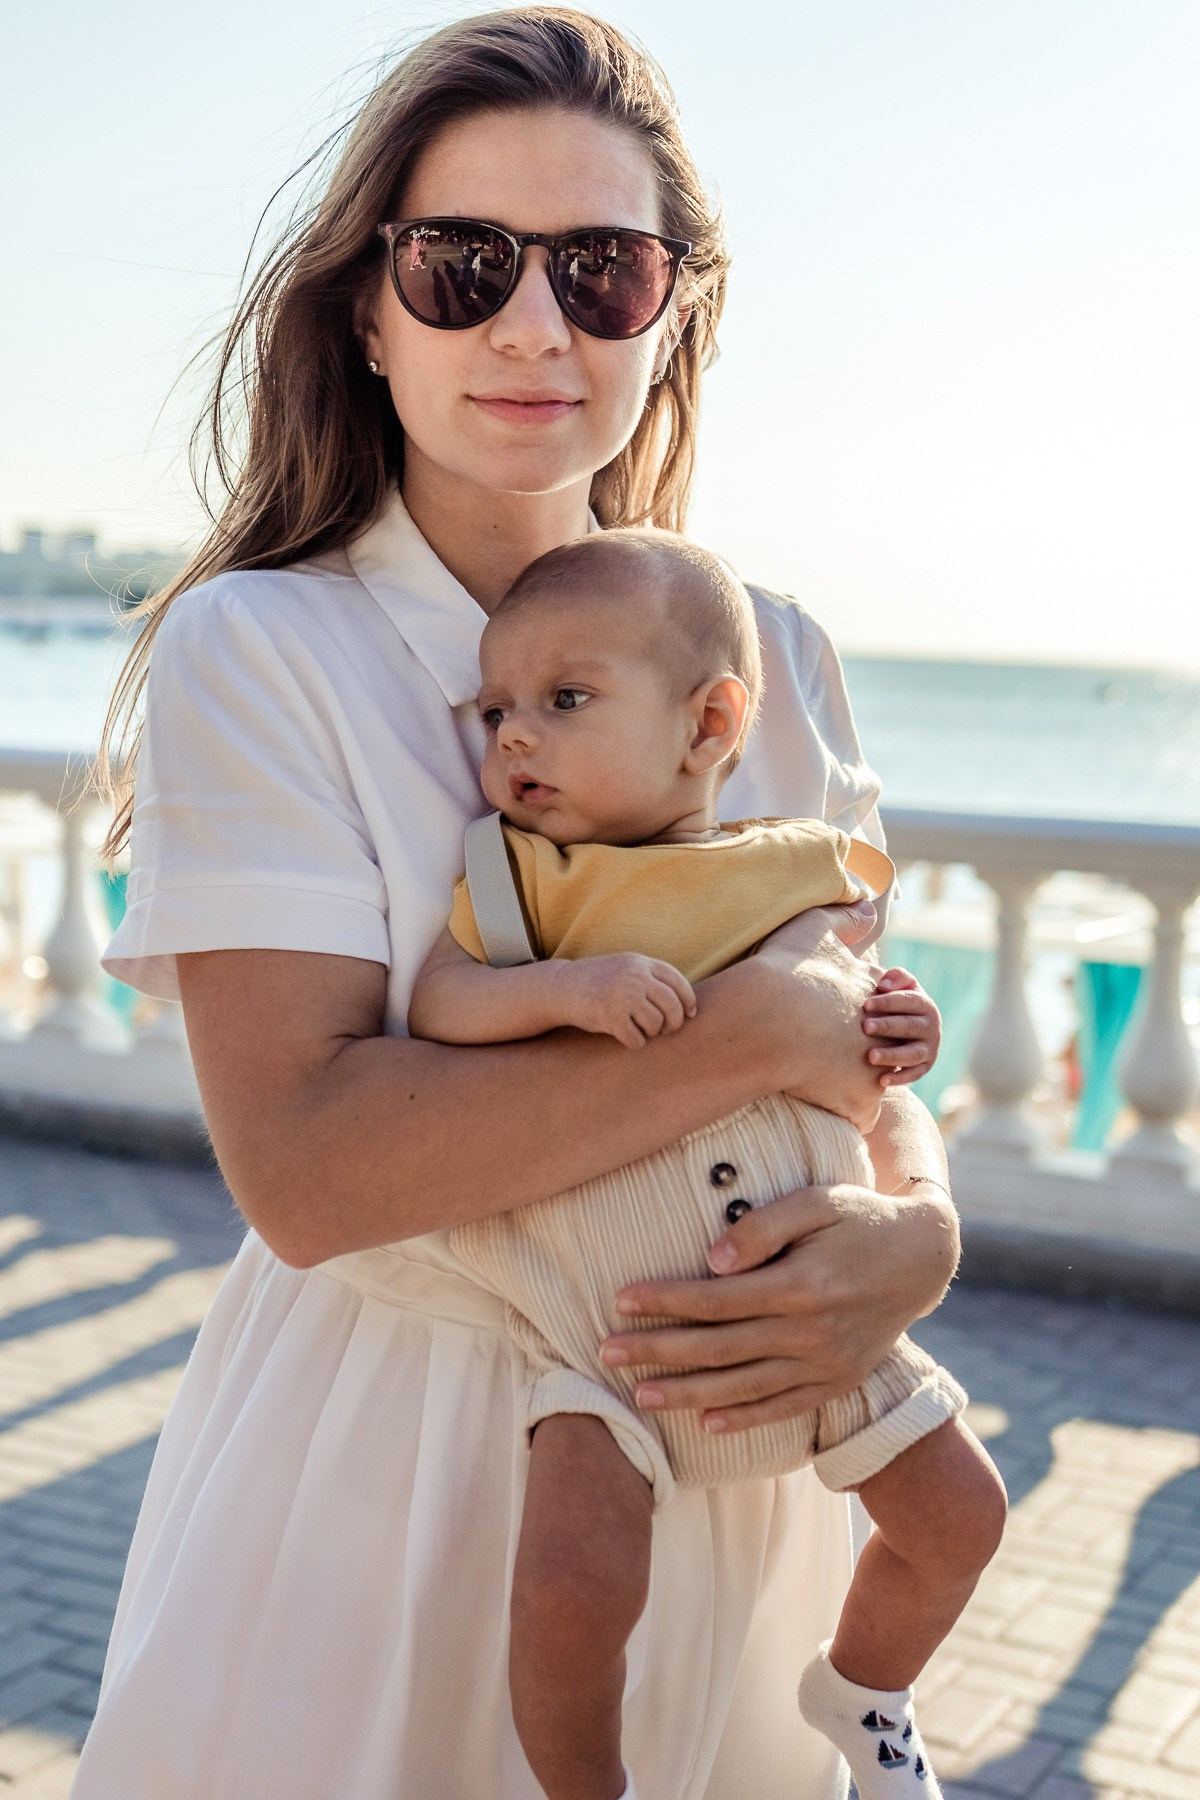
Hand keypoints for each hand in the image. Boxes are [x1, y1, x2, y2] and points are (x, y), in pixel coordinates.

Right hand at [557, 954, 696, 1048]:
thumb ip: (651, 978)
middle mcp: (634, 977)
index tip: (690, 1013)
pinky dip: (635, 1042)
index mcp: (641, 963)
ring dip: (652, 1033)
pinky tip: (627, 1037)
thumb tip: (686, 1003)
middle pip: (672, 1006)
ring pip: (656, 1025)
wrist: (563, 987)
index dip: (688, 1000)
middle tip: (667, 1029)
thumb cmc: (599, 981)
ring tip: (640, 1029)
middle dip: (674, 1023)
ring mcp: (623, 997)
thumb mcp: (626, 968)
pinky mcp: (610, 1017)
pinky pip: (637, 1040)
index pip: (678, 982)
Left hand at [600, 1180, 957, 1431]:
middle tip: (605, 1353)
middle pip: (718, 1348)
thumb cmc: (859, 1218)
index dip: (664, 1301)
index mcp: (801, 1286)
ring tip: (639, 1397)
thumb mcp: (816, 1202)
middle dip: (657, 1352)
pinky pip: (783, 1408)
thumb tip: (709, 1259)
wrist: (922, 1259)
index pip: (715, 1300)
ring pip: (743, 1386)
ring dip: (687, 1393)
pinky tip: (706, 1422)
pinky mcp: (835, 1382)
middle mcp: (810, 1334)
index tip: (619, 1301)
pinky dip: (743, 1418)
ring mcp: (825, 1365)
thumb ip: (762, 1228)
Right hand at [752, 908, 887, 1132]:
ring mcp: (871, 1066)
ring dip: (861, 1083)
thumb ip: (842, 917)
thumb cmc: (780, 972)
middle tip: (836, 1053)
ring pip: (878, 1080)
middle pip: (882, 1042)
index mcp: (867, 992)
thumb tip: (868, 908)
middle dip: (866, 1048)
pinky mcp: (860, 1099)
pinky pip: (865, 1116)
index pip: (875, 1003)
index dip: (856, 1009)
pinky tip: (836, 1112)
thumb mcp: (812, 926)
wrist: (765, 1017)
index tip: (833, 1015)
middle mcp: (877, 1028)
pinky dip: (853, 1116)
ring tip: (837, 1085)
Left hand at [862, 968, 940, 1088]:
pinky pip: (914, 1075)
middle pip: (909, 1026)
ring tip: (870, 1056)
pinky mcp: (925, 1067)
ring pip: (912, 1054)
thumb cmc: (901, 1003)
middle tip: (865, 1027)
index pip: (908, 1001)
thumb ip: (897, 977)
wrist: (915, 1028)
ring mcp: (930, 1049)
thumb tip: (883, 985)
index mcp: (925, 1005)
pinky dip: (900, 1079)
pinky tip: (881, 1081)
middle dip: (887, 1026)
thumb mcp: (904, 986)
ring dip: (892, 1055)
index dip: (888, 1002)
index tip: (866, 1004)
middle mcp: (932, 1027)